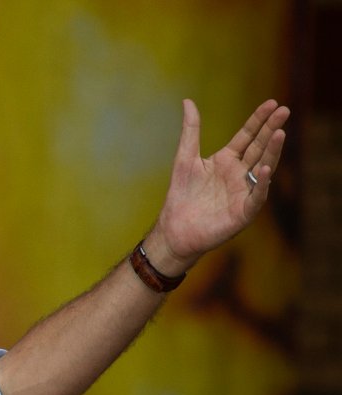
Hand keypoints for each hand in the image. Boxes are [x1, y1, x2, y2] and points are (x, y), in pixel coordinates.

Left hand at [148, 98, 289, 273]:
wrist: (174, 230)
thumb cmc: (181, 195)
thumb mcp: (185, 158)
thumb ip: (191, 131)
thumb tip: (187, 101)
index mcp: (227, 160)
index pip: (248, 136)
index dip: (258, 120)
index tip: (271, 102)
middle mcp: (240, 174)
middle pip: (259, 148)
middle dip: (271, 129)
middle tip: (284, 110)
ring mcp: (244, 192)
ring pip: (262, 168)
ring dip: (272, 152)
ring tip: (280, 133)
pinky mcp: (243, 212)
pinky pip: (256, 196)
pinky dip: (261, 184)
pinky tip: (264, 169)